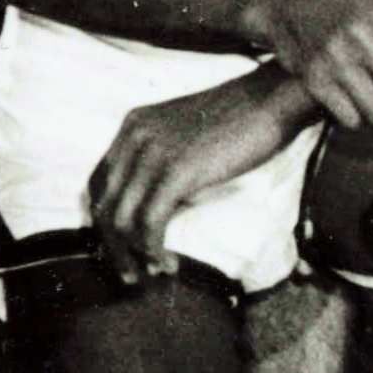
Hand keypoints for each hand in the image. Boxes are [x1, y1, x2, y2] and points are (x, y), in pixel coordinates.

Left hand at [86, 69, 316, 280]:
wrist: (273, 98)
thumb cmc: (241, 119)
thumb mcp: (186, 134)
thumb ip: (163, 158)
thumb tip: (157, 205)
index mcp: (134, 126)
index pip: (99, 183)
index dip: (105, 221)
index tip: (121, 248)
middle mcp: (135, 137)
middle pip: (105, 205)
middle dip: (114, 247)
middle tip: (133, 275)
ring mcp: (154, 152)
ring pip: (122, 219)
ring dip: (133, 255)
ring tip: (154, 272)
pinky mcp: (177, 170)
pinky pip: (151, 221)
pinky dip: (155, 249)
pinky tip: (168, 263)